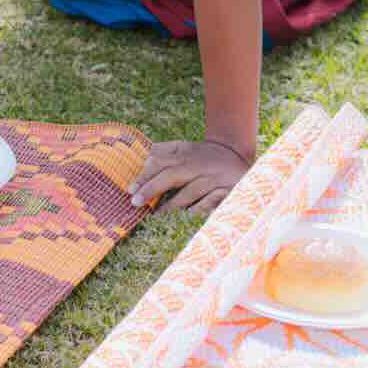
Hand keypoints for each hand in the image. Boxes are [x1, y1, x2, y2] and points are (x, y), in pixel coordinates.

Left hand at [128, 139, 251, 215]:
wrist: (237, 154)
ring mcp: (212, 178)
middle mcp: (197, 165)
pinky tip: (186, 219)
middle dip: (153, 188)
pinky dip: (198, 210)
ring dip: (172, 205)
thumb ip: (163, 152)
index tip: (130, 189)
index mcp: (185, 154)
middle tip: (136, 202)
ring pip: (190, 191)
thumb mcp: (185, 148)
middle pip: (172, 175)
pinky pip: (210, 202)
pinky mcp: (226, 190)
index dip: (145, 175)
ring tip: (156, 216)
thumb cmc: (203, 156)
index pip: (161, 162)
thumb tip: (140, 156)